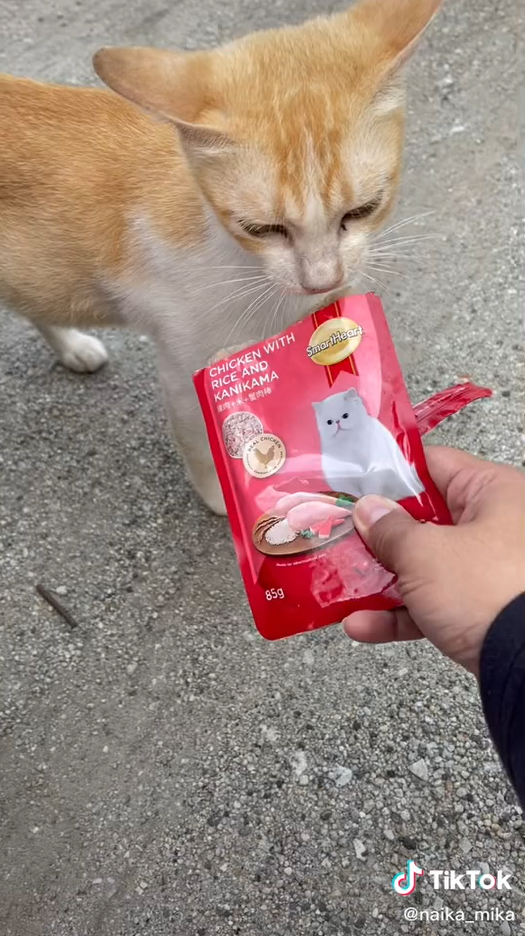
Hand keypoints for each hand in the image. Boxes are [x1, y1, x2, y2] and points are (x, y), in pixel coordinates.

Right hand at [343, 447, 524, 675]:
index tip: (355, 484)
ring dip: (382, 579)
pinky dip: (399, 614)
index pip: (434, 466)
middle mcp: (497, 526)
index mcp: (493, 492)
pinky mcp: (484, 611)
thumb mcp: (424, 552)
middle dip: (379, 534)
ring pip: (426, 566)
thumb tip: (369, 511)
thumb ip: (388, 528)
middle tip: (342, 536)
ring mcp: (491, 571)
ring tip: (344, 585)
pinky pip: (434, 604)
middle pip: (425, 519)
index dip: (390, 473)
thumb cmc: (490, 592)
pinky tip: (364, 624)